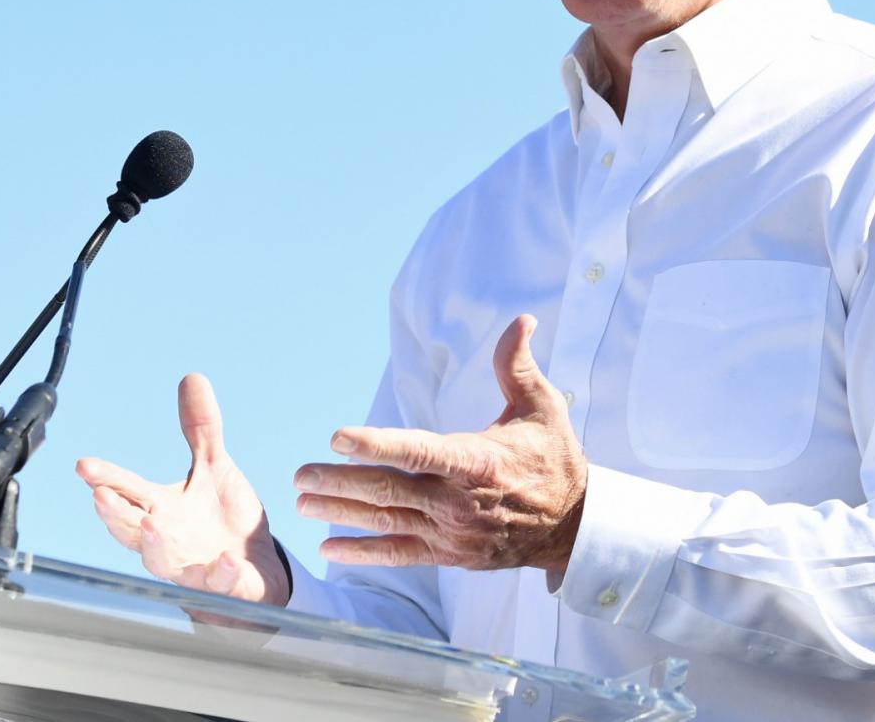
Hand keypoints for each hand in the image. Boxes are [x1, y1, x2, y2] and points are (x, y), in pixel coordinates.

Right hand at [75, 374, 290, 606]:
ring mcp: (194, 567)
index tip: (84, 465)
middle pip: (132, 530)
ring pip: (164, 562)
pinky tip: (226, 562)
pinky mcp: (226, 585)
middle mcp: (170, 540)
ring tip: (152, 525)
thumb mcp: (216, 466)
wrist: (258, 566)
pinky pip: (220, 583)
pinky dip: (222, 574)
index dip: (106, 479)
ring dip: (156, 546)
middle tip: (100, 496)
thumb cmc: (225, 519)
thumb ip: (201, 428)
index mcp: (163, 510)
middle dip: (116, 515)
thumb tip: (192, 377)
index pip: (128, 492)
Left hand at [294, 315, 586, 573]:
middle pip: (390, 491)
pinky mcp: (451, 555)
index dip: (376, 444)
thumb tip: (521, 319)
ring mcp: (453, 533)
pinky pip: (401, 554)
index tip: (338, 437)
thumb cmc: (554, 458)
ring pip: (388, 522)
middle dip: (341, 481)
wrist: (573, 526)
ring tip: (303, 500)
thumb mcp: (542, 407)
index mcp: (478, 462)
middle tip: (301, 473)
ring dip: (342, 512)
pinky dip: (364, 552)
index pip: (419, 451)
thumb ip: (517, 365)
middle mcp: (459, 502)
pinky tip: (330, 547)